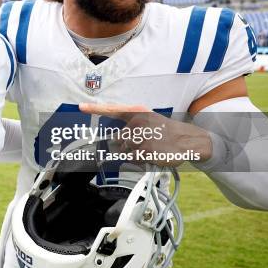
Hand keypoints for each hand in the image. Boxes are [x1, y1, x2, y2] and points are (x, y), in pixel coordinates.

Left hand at [79, 102, 212, 166]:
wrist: (187, 139)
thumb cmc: (165, 130)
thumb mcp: (149, 121)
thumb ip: (130, 127)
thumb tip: (113, 141)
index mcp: (137, 113)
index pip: (112, 109)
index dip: (94, 109)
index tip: (80, 107)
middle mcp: (138, 123)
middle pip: (118, 140)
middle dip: (126, 145)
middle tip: (144, 144)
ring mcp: (142, 137)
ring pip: (125, 151)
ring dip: (134, 154)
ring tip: (150, 149)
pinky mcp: (147, 151)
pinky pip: (134, 160)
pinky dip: (141, 161)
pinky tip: (153, 155)